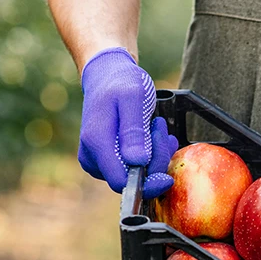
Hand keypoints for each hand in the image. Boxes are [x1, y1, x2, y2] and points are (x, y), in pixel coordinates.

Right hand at [77, 47, 176, 197]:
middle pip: (132, 179)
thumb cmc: (121, 82)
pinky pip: (133, 167)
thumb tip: (138, 162)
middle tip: (160, 128)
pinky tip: (153, 134)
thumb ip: (134, 130)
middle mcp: (92, 156)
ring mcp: (97, 160)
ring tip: (156, 125)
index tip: (168, 175)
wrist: (107, 75)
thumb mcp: (133, 98)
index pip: (121, 182)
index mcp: (96, 143)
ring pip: (136, 174)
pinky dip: (150, 154)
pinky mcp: (105, 159)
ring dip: (155, 154)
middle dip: (155, 159)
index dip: (148, 184)